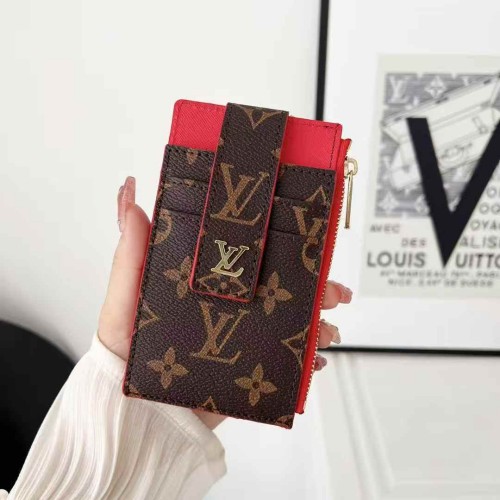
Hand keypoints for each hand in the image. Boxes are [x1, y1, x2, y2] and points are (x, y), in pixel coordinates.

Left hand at [98, 177, 352, 428]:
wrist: (136, 414)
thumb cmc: (124, 351)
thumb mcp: (125, 296)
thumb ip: (130, 250)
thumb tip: (129, 193)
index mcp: (209, 281)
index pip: (254, 255)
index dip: (285, 245)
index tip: (310, 238)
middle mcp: (231, 304)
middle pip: (282, 286)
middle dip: (316, 286)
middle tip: (334, 290)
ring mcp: (243, 334)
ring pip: (293, 322)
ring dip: (319, 322)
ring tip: (329, 330)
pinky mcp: (248, 366)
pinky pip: (288, 360)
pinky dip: (308, 358)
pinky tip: (316, 359)